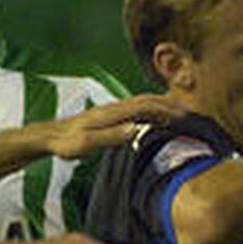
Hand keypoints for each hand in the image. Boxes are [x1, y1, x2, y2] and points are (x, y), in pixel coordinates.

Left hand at [43, 94, 184, 157]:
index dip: (167, 110)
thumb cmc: (66, 142)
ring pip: (144, 103)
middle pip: (149, 100)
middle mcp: (114, 107)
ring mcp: (112, 110)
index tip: (184, 118)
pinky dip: (153, 111)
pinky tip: (159, 120)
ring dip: (164, 106)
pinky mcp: (110, 115)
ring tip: (182, 115)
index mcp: (112, 112)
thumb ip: (111, 136)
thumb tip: (137, 128)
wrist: (49, 136)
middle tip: (193, 115)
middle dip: (171, 105)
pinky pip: (137, 110)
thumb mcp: (86, 143)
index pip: (146, 105)